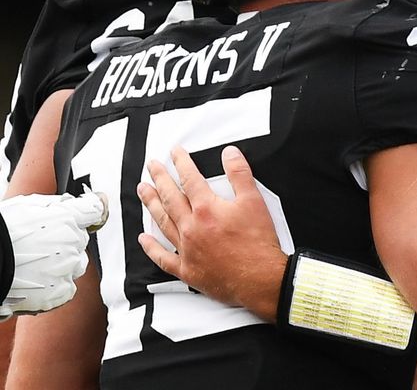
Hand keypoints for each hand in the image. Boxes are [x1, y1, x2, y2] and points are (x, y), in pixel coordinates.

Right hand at [0, 191, 107, 317]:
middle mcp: (73, 242)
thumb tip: (73, 203)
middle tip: (40, 244)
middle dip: (66, 240)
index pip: (94, 211)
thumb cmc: (2, 232)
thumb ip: (57, 204)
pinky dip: (56, 286)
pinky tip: (36, 281)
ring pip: (77, 264)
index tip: (93, 208)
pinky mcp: (59, 292)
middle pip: (80, 240)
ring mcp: (67, 268)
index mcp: (67, 218)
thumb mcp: (28, 206)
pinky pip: (67, 288)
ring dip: (63, 264)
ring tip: (34, 265)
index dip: (93, 209)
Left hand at [137, 146, 288, 322]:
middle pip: (170, 197)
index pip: (189, 179)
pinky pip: (163, 257)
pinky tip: (144, 239)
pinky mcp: (187, 269)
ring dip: (151, 204)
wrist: (260, 278)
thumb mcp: (255, 201)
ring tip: (142, 190)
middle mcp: (191, 227)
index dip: (181, 162)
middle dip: (160, 178)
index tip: (175, 152)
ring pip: (163, 222)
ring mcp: (186, 249)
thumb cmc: (258, 242)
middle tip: (151, 166)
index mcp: (207, 209)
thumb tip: (230, 153)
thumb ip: (240, 174)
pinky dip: (152, 248)